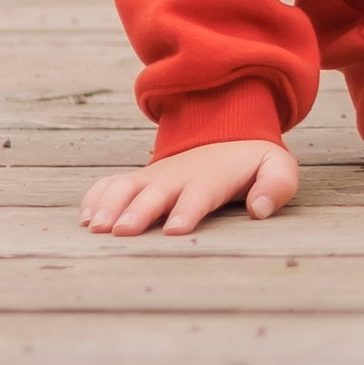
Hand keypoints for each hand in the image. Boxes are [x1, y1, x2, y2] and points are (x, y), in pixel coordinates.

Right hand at [79, 140, 298, 237]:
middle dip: (138, 212)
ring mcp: (156, 176)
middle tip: (122, 233)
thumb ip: (275, 186)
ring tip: (95, 227)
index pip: (199, 194)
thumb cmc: (255, 162)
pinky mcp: (140, 179)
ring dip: (109, 205)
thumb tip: (260, 210)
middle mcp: (179, 176)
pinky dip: (96, 197)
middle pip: (156, 194)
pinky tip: (85, 218)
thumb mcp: (278, 168)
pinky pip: (112, 183)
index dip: (187, 210)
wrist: (228, 131)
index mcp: (213, 177)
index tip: (174, 229)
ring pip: (127, 187)